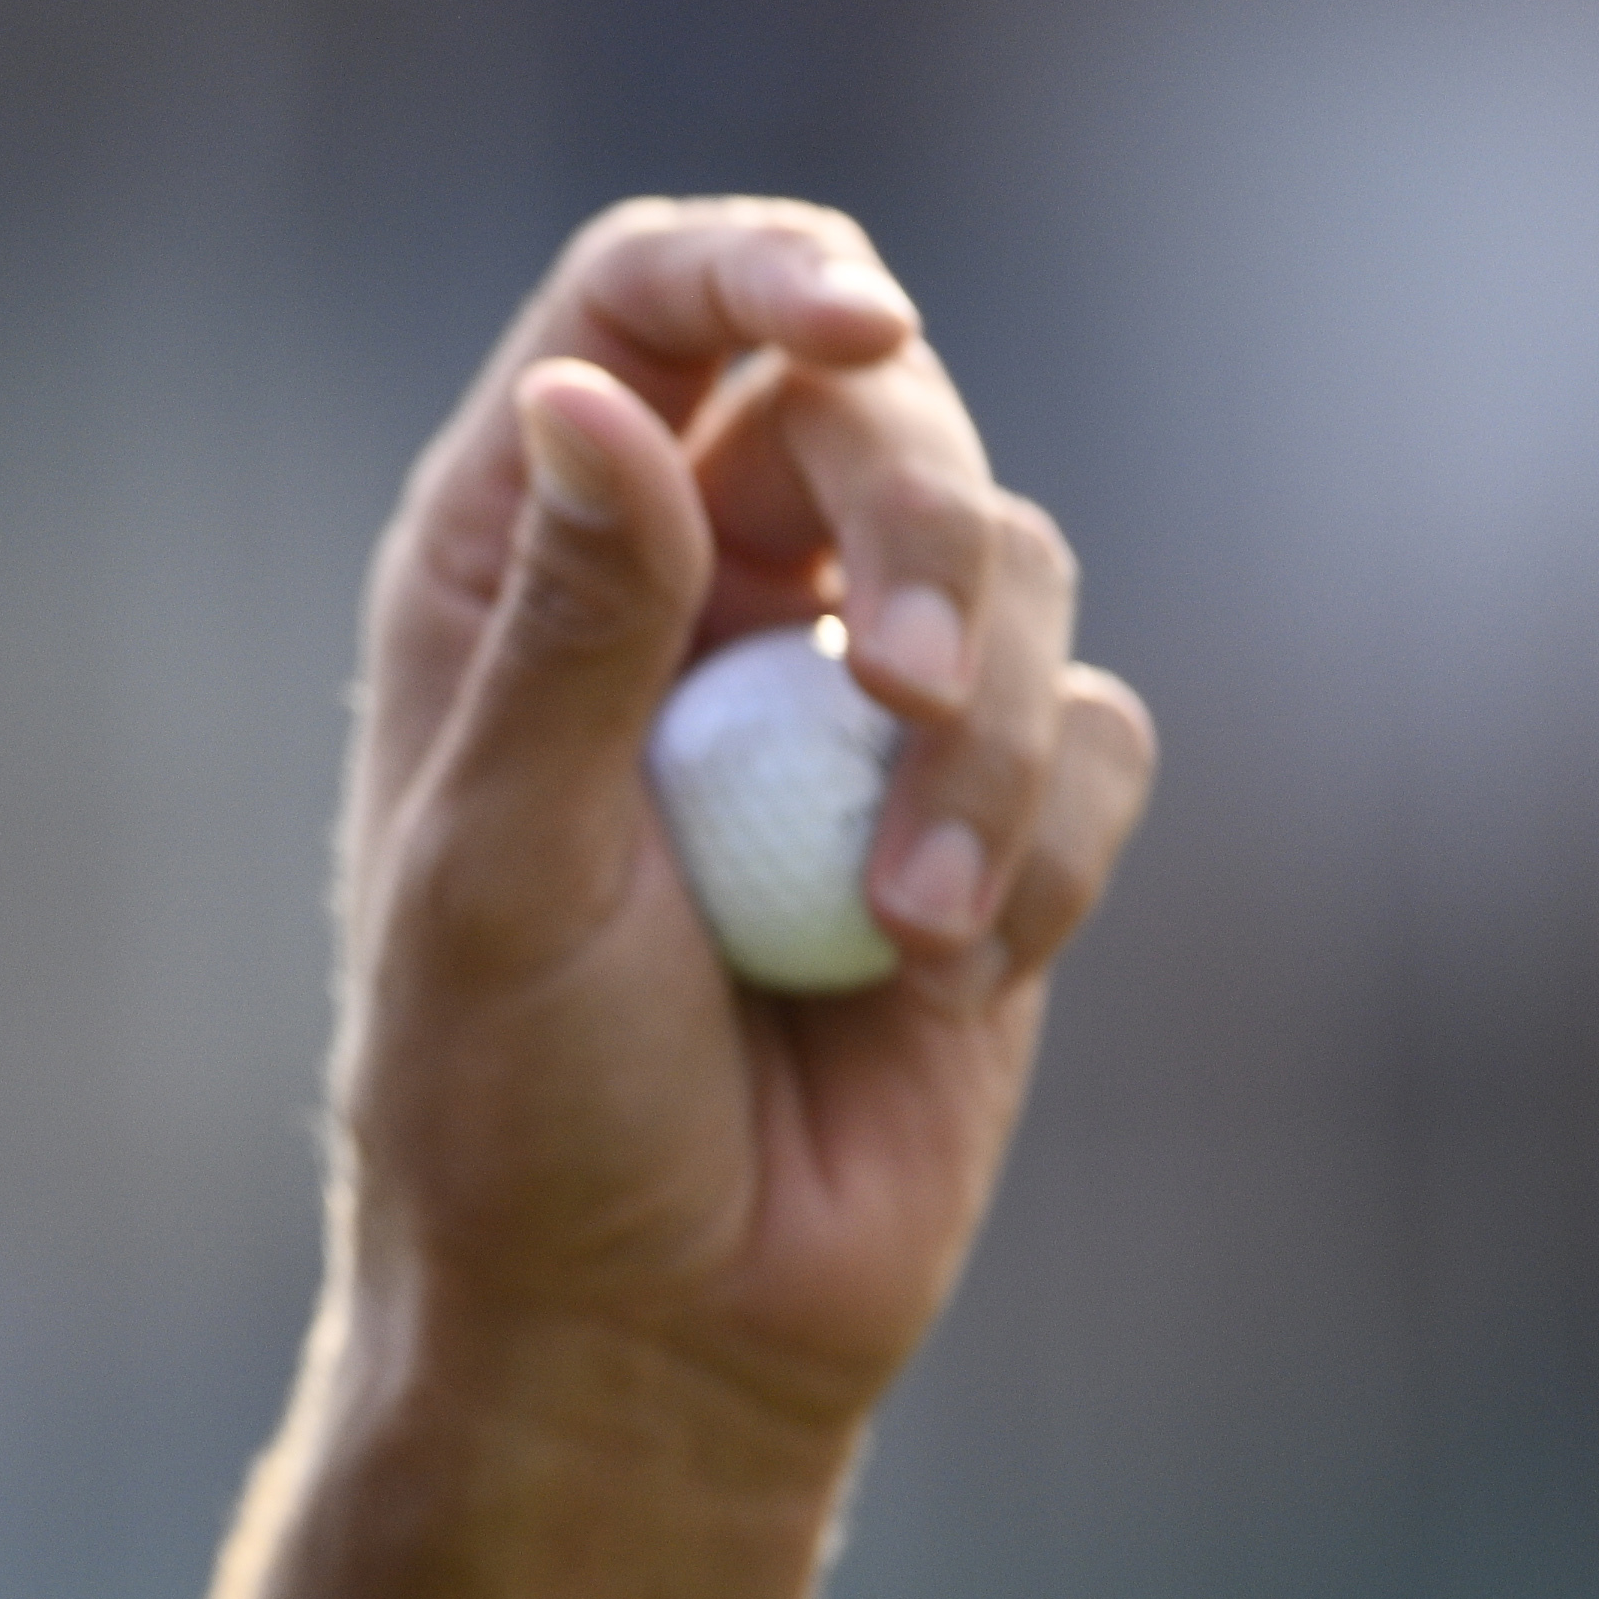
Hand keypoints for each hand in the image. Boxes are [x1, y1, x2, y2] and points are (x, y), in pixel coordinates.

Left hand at [331, 200, 1155, 1445]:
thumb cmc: (513, 1104)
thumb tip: (585, 393)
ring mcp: (848, 698)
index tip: (862, 325)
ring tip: (899, 919)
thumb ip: (567, 626)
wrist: (641, 1329)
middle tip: (917, 690)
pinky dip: (1033, 850)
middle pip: (877, 410)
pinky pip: (1094, 743)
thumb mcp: (504, 859)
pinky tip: (932, 975)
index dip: (762, 268)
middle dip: (932, 525)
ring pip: (1018, 569)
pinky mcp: (981, 816)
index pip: (650, 303)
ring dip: (985, 738)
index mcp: (524, 559)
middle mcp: (693, 592)